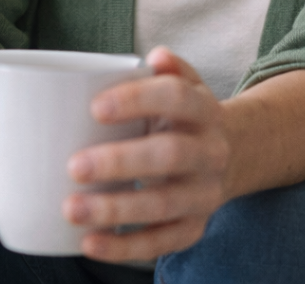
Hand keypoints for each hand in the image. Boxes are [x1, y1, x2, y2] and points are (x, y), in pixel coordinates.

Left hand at [62, 46, 228, 262]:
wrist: (233, 154)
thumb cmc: (187, 115)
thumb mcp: (186, 84)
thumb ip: (169, 69)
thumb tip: (156, 56)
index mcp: (204, 109)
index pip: (177, 97)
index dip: (138, 100)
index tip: (94, 108)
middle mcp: (210, 152)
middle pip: (169, 156)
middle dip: (120, 162)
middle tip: (73, 165)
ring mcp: (205, 194)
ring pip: (164, 205)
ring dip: (115, 209)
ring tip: (71, 208)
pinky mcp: (195, 228)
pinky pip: (162, 243)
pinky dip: (125, 248)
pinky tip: (90, 242)